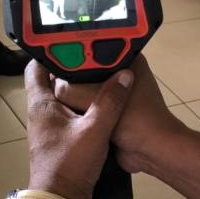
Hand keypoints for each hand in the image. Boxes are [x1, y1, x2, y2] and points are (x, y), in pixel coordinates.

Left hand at [25, 60, 132, 198]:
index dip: (49, 51)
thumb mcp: (95, 130)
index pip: (35, 67)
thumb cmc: (69, 164)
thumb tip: (125, 74)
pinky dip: (85, 108)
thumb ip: (111, 101)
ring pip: (65, 100)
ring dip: (81, 89)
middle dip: (71, 68)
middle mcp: (41, 113)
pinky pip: (72, 116)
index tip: (70, 40)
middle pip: (53, 81)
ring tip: (103, 75)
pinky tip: (104, 105)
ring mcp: (50, 128)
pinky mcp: (60, 141)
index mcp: (41, 104)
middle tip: (94, 55)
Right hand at [53, 56, 185, 173]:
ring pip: (87, 91)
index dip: (70, 52)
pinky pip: (90, 107)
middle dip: (69, 78)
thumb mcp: (92, 97)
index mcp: (125, 58)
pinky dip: (80, 111)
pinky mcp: (113, 112)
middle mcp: (122, 73)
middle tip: (46, 82)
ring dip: (74, 98)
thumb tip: (52, 86)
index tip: (50, 59)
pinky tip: (64, 114)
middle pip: (86, 70)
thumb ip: (67, 89)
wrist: (152, 151)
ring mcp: (117, 94)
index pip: (92, 47)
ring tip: (52, 99)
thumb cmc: (132, 118)